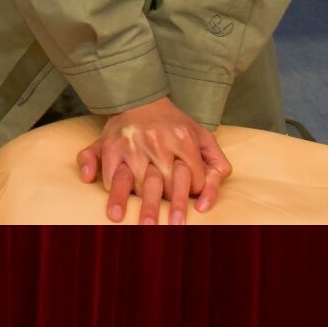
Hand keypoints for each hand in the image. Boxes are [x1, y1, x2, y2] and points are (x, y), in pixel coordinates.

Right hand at [77, 98, 231, 223]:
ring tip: (136, 224)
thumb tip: (209, 197)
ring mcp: (133, 145)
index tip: (189, 201)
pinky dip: (113, 190)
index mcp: (183, 138)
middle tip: (168, 228)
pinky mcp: (111, 147)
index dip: (192, 192)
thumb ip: (216, 161)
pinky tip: (115, 208)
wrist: (140, 98)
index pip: (192, 176)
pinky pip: (112, 172)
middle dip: (169, 206)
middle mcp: (158, 141)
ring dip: (135, 203)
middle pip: (165, 183)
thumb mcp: (201, 134)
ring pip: (137, 181)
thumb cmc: (173, 124)